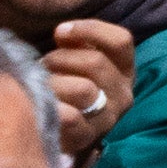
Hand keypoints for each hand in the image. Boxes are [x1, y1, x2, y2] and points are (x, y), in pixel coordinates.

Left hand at [41, 19, 136, 161]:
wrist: (63, 133)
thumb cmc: (68, 88)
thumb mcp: (78, 62)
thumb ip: (76, 44)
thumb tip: (63, 32)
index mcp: (125, 71)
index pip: (121, 41)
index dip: (91, 29)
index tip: (61, 31)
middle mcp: (123, 94)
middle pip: (95, 62)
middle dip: (61, 58)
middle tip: (44, 65)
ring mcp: (108, 118)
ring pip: (84, 88)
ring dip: (54, 82)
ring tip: (41, 84)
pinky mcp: (88, 137)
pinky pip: (71, 117)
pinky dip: (53, 105)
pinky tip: (43, 102)